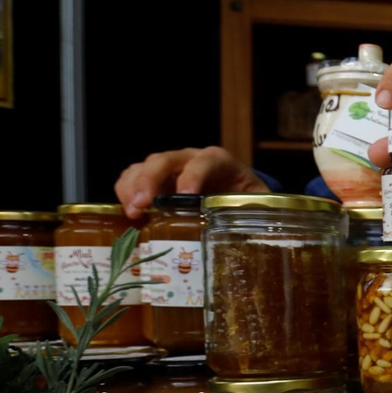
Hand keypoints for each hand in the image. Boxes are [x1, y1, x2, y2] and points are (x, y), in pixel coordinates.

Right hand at [114, 147, 269, 220]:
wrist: (235, 190)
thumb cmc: (246, 197)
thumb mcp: (258, 202)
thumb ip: (259, 210)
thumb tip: (265, 234)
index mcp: (220, 162)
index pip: (205, 161)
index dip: (193, 175)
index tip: (186, 196)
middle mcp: (191, 158)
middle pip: (165, 160)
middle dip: (151, 180)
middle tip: (142, 205)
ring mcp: (170, 167)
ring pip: (144, 166)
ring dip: (132, 187)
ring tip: (132, 212)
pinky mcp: (155, 179)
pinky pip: (133, 177)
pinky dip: (125, 191)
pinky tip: (127, 211)